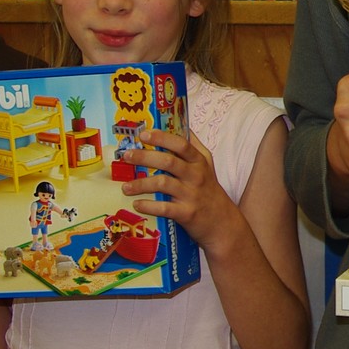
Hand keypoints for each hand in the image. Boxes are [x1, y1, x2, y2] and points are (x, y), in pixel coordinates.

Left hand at [122, 126, 240, 251]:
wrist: (223, 223)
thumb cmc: (210, 192)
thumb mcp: (208, 166)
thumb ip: (194, 146)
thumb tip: (183, 125)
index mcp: (199, 162)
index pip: (181, 144)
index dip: (162, 138)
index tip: (144, 134)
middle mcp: (196, 176)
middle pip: (168, 162)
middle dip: (144, 157)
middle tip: (126, 156)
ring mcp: (191, 195)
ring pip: (163, 183)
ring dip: (141, 184)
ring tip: (125, 186)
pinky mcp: (187, 213)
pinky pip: (164, 208)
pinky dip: (148, 206)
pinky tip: (137, 204)